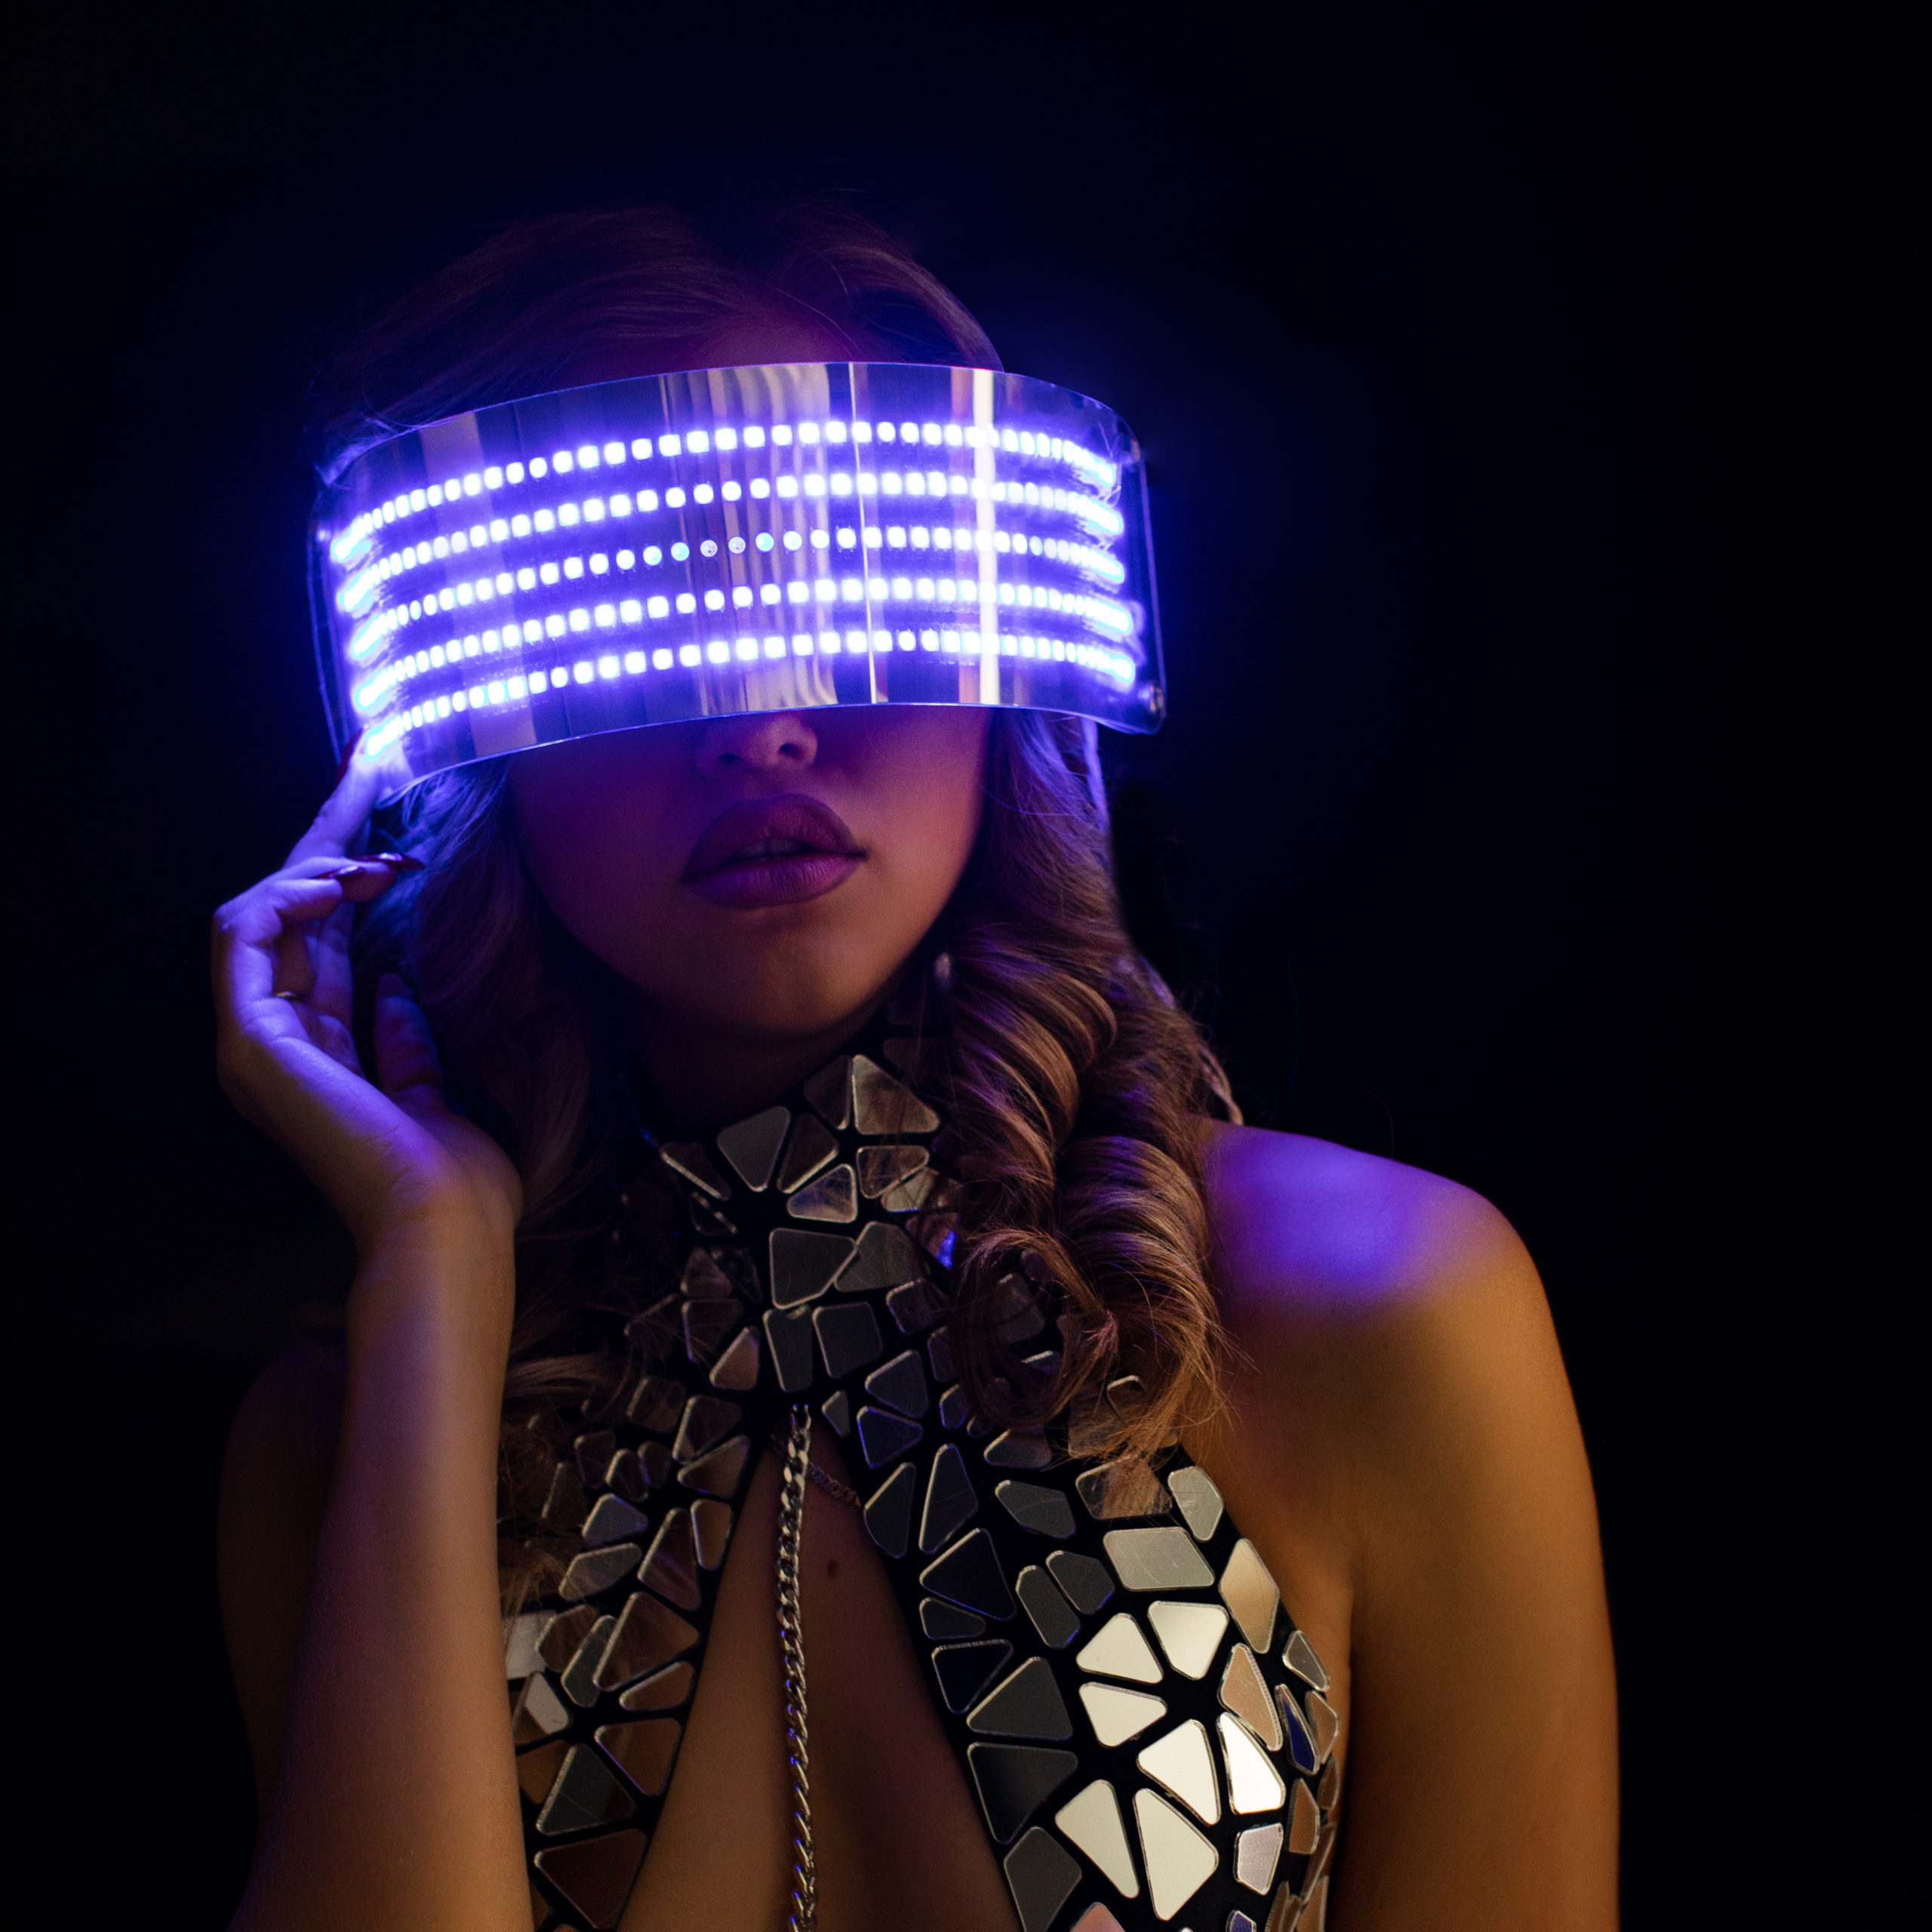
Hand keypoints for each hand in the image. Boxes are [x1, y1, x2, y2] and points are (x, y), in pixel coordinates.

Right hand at [213, 753, 522, 1263]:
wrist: (444, 1222)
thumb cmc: (455, 1179)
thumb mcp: (433, 1091)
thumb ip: (404, 1042)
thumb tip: (394, 989)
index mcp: (320, 1055)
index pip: (324, 938)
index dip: (349, 868)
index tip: (387, 804)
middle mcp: (277, 1043)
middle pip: (290, 911)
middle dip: (329, 830)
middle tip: (372, 759)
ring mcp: (256, 1042)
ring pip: (255, 910)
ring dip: (316, 862)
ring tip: (377, 854)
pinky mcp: (250, 1040)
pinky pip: (241, 936)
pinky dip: (287, 895)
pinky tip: (345, 878)